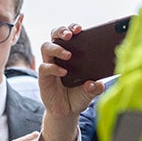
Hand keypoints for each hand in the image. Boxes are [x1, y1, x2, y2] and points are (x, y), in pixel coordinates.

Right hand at [36, 24, 106, 140]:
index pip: (68, 35)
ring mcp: (49, 66)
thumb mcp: (91, 91)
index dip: (72, 28)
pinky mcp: (43, 78)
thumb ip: (95, 87)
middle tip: (70, 35)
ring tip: (68, 54)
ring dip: (57, 48)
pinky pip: (44, 67)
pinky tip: (63, 72)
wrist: (67, 112)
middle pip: (54, 35)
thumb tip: (97, 84)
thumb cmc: (78, 96)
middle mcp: (58, 57)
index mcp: (70, 54)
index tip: (81, 29)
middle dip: (62, 31)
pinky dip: (53, 68)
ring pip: (46, 47)